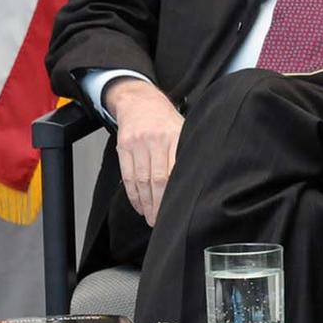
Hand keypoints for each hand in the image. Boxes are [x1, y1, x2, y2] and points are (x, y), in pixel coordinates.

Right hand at [105, 79, 183, 226]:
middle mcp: (155, 140)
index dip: (175, 192)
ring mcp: (138, 144)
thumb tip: (199, 178)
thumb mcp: (183, 129)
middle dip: (159, 204)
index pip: (175, 170)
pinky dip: (133, 194)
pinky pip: (128, 176)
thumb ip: (186, 151)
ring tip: (151, 218)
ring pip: (141, 180)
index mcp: (174, 136)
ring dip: (146, 203)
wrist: (140, 101)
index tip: (178, 209)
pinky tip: (140, 205)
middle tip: (161, 221)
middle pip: (157, 179)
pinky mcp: (123, 147)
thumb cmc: (166, 119)